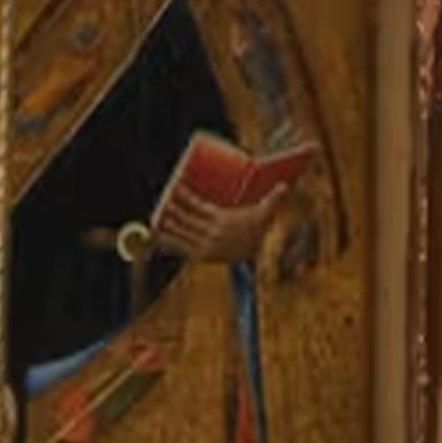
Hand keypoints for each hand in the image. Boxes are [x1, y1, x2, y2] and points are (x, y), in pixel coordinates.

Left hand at [148, 179, 279, 268]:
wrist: (257, 257)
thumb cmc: (258, 229)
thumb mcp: (266, 212)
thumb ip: (274, 198)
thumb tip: (286, 185)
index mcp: (223, 220)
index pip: (199, 206)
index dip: (186, 196)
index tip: (175, 187)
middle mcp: (212, 233)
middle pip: (187, 219)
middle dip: (173, 209)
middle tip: (163, 199)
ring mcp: (206, 245)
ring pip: (181, 233)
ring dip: (167, 225)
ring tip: (156, 217)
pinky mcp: (202, 256)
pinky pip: (181, 248)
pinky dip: (168, 242)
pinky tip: (158, 237)